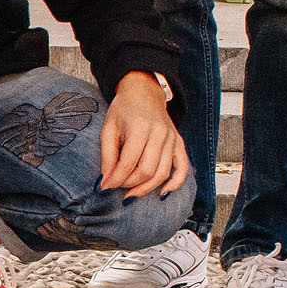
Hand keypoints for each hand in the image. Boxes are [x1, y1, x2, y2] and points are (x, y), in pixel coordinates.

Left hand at [98, 72, 188, 198]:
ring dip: (146, 188)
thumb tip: (105, 182)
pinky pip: (182, 167)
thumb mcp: (108, 129)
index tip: (104, 187)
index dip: (115, 179)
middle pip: (147, 170)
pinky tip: (162, 194)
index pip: (129, 162)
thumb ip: (107, 155)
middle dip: (129, 184)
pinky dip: (175, 184)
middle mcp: (160, 133)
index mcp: (140, 127)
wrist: (143, 93)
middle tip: (116, 186)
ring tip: (130, 194)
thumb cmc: (123, 110)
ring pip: (163, 173)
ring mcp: (172, 138)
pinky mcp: (179, 143)